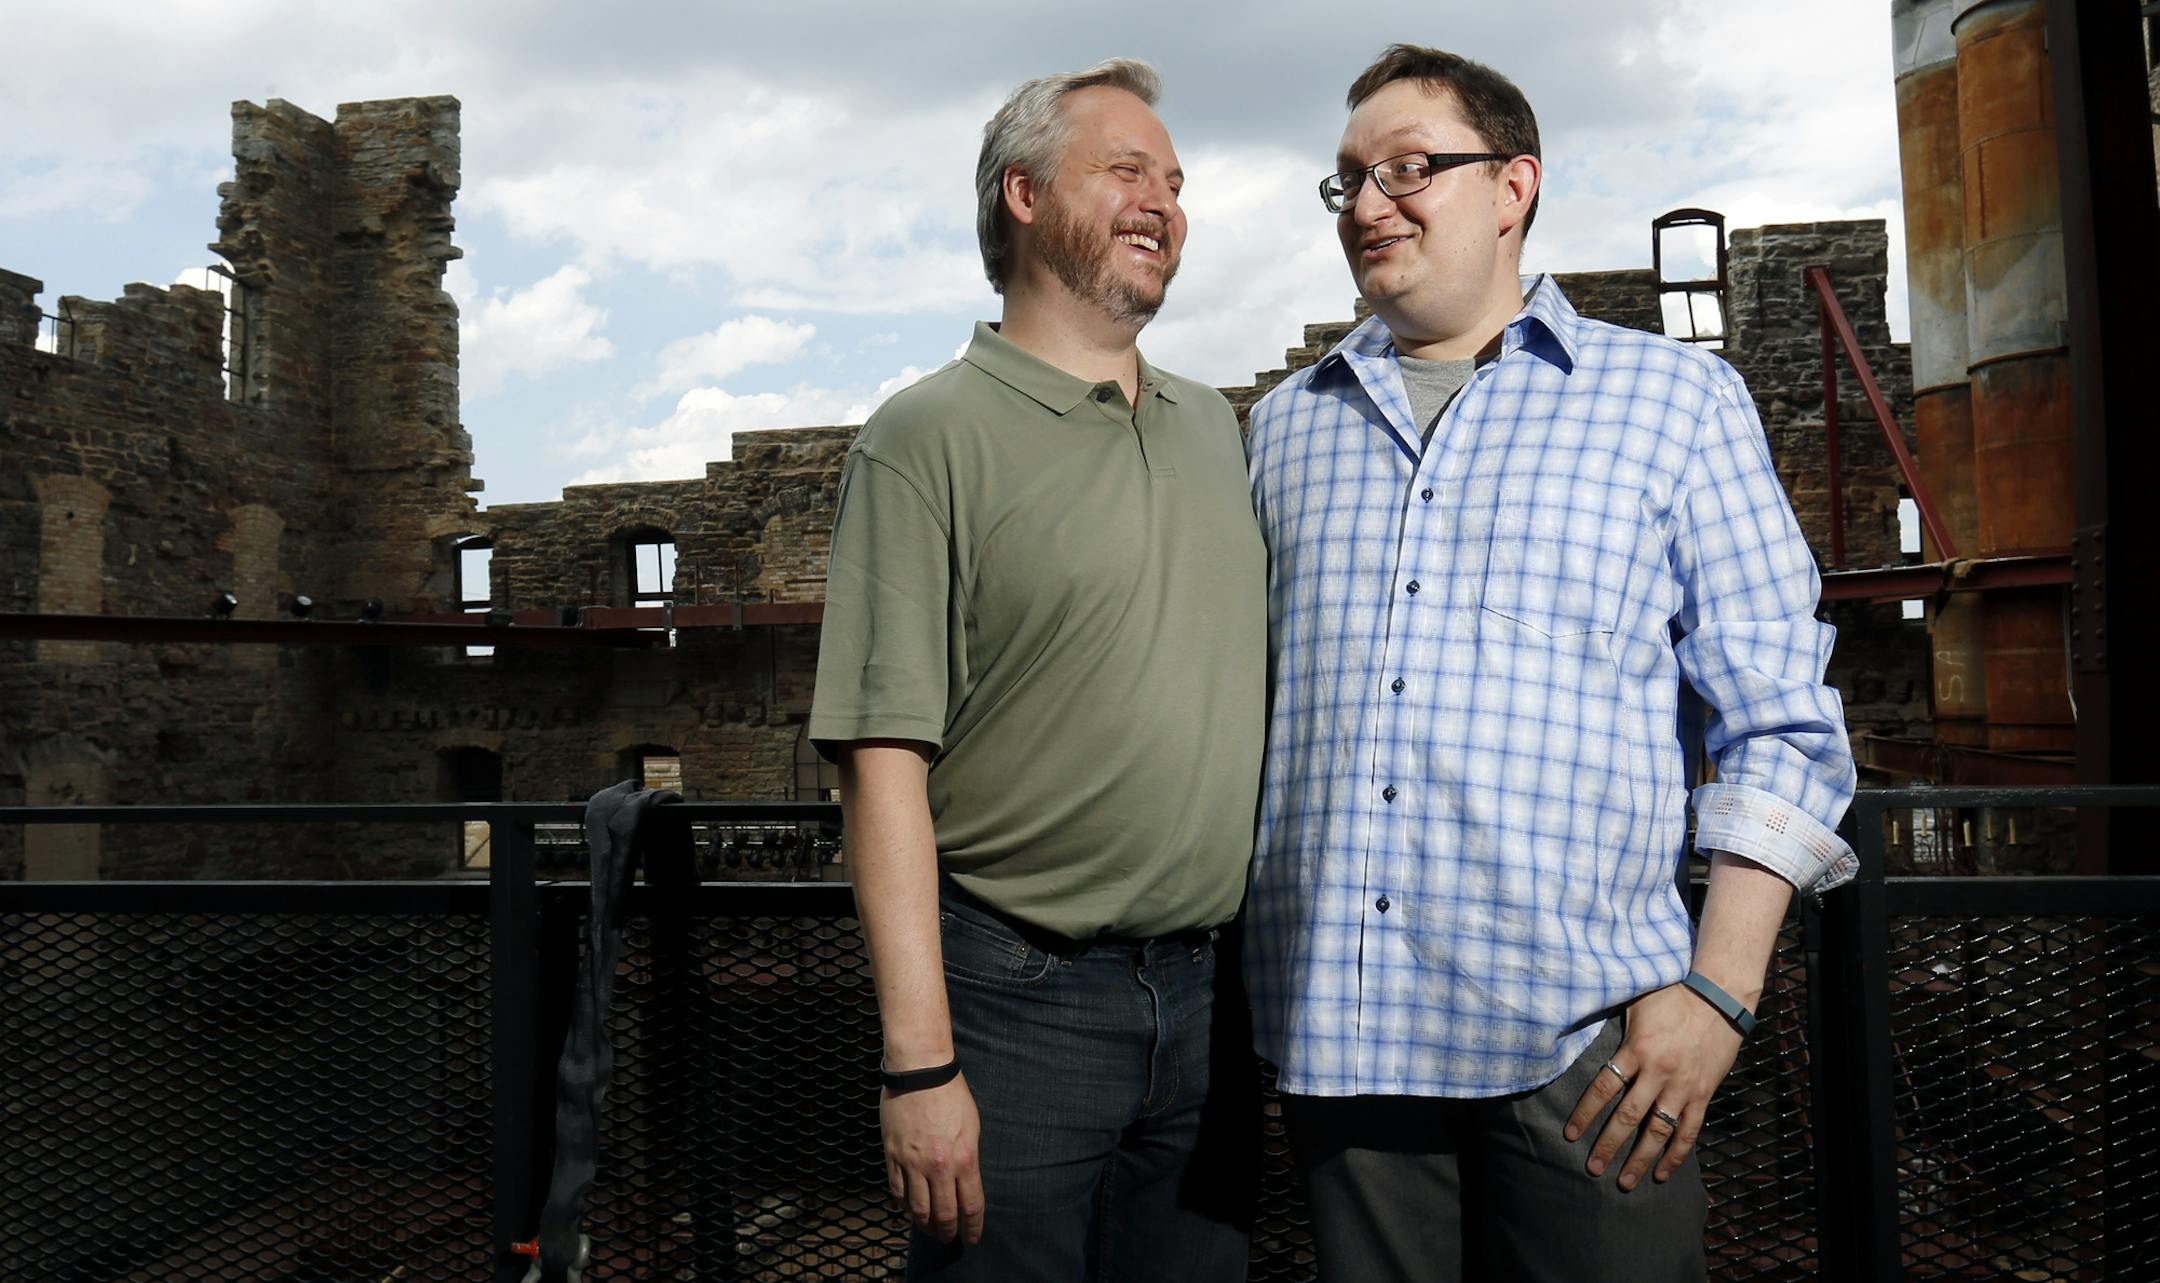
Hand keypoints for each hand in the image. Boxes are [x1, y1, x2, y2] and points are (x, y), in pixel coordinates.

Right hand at [882, 1073, 985, 1243]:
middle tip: (948, 1238)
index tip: (972, 1238)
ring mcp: (912, 1163)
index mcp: (964, 1160)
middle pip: (943, 1214)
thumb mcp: (972, 1128)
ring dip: (924, 1224)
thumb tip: (962, 1181)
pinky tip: (906, 1210)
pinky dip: (902, 1205)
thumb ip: (967, 1159)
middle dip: (947, 1231)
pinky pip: (896, 1189)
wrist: (921, 1070)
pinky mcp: (892, 1154)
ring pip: (917, 1208)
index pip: (971, 1206)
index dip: (972, 1227)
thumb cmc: (951, 1094)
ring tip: (928, 1229)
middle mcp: (938, 1167)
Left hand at [1563, 982, 1742, 1189]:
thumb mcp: (1636, 1002)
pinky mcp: (1703, 1094)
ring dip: (1640, 1158)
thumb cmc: (1673, 994)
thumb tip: (1579, 1020)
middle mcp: (1658, 1073)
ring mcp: (1682, 1087)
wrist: (1720, 996)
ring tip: (1625, 1182)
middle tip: (1592, 1168)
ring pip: (1658, 1131)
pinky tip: (1663, 1173)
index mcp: (1636, 1050)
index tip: (1571, 1134)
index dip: (1585, 1114)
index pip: (1603, 1088)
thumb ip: (1614, 1022)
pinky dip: (1676, 1154)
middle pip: (1627, 1117)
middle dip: (1608, 1145)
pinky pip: (1689, 1130)